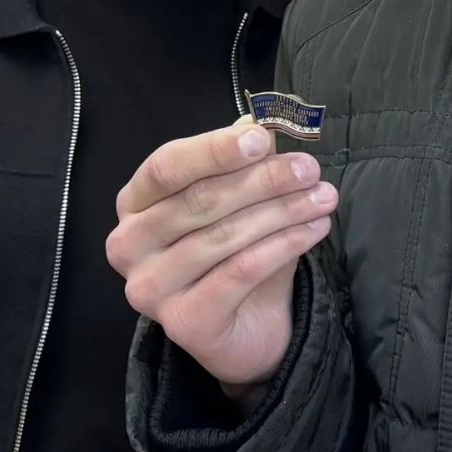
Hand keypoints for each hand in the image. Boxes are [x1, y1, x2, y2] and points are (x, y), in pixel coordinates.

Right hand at [107, 118, 337, 393]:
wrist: (245, 329)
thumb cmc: (234, 254)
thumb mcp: (240, 200)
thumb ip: (244, 162)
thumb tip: (260, 122)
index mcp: (135, 204)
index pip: (167, 166)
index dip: (216, 149)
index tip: (264, 137)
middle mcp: (128, 245)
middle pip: (200, 200)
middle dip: (263, 180)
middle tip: (309, 169)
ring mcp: (150, 288)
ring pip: (223, 236)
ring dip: (282, 211)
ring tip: (324, 197)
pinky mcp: (184, 322)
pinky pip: (239, 272)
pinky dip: (283, 245)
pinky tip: (314, 230)